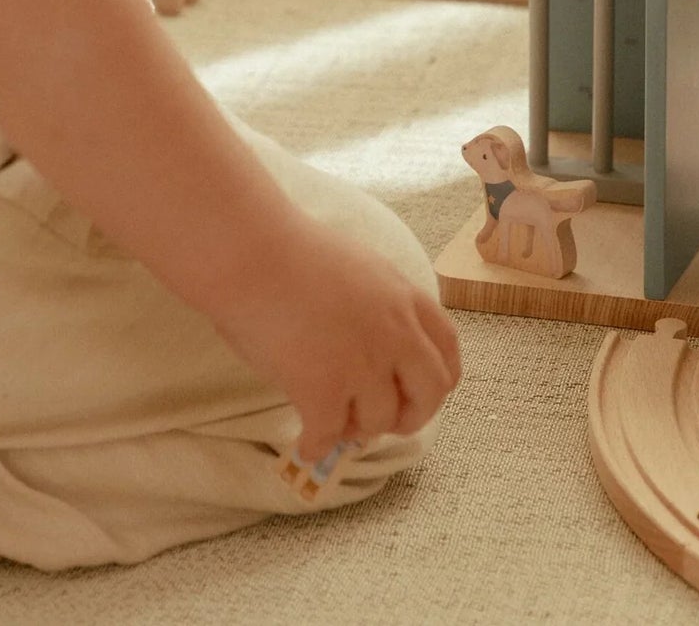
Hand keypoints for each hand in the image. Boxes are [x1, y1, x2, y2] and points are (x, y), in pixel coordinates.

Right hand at [210, 214, 461, 462]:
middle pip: (431, 392)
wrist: (252, 253)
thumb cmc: (291, 252)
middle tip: (382, 422)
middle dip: (411, 416)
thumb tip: (377, 344)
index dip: (439, 378)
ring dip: (357, 429)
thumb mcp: (360, 268)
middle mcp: (395, 331)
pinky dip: (316, 446)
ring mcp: (363, 362)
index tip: (421, 393)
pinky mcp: (323, 388)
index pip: (447, 348)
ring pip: (380, 421)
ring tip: (334, 422)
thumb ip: (380, 304)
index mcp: (405, 297)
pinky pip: (330, 437)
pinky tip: (304, 443)